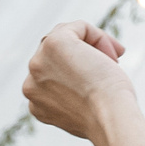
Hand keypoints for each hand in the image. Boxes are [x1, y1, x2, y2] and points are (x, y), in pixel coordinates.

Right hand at [22, 22, 133, 141]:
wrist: (110, 117)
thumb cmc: (107, 117)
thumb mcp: (82, 110)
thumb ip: (73, 95)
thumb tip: (83, 71)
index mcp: (35, 104)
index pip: (53, 73)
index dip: (81, 73)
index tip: (104, 81)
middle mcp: (31, 84)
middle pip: (56, 54)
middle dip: (86, 54)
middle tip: (114, 64)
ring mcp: (38, 63)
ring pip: (65, 37)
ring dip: (92, 45)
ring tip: (113, 60)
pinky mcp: (53, 44)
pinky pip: (78, 28)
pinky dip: (97, 35)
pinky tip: (112, 53)